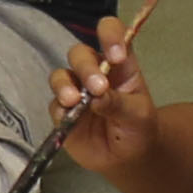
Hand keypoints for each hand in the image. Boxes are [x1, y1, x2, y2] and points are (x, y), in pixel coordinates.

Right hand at [50, 19, 159, 170]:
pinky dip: (60, 108)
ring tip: (73, 101)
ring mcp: (76, 90)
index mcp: (119, 64)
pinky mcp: (62, 111)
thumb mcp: (138, 115)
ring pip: (60, 75)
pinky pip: (54, 104)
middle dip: (86, 67)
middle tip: (97, 87)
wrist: (128, 158)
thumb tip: (96, 97)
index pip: (111, 34)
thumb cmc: (139, 128)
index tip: (116, 55)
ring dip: (64, 85)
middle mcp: (94, 71)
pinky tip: (69, 117)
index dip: (110, 36)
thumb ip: (118, 103)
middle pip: (80, 54)